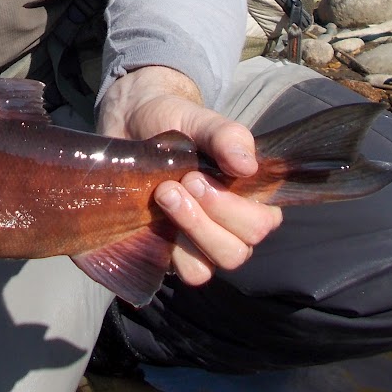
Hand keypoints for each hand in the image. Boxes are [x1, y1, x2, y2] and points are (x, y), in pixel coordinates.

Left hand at [96, 66, 282, 284]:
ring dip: (185, 233)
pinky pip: (175, 272)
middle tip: (175, 184)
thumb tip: (248, 166)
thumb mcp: (198, 119)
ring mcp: (200, 245)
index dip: (232, 209)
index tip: (196, 176)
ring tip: (162, 195)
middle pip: (236, 252)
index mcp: (249, 198)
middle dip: (203, 220)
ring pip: (206, 269)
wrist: (130, 125)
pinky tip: (150, 218)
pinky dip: (163, 249)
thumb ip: (226, 136)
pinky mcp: (169, 254)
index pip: (262, 223)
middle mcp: (229, 228)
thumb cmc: (173, 122)